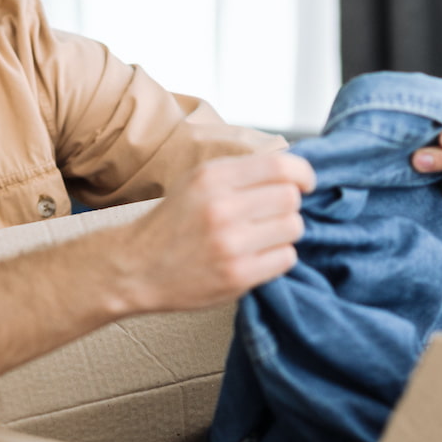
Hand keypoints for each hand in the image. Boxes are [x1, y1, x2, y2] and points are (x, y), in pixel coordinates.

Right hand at [119, 152, 315, 312]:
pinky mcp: (237, 276)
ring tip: (261, 237)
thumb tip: (291, 170)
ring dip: (284, 232)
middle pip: (290, 198)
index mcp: (212, 177)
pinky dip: (278, 256)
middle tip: (270, 215)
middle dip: (287, 206)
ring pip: (293, 228)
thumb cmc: (172, 223)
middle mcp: (222, 207)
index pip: (280, 166)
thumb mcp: (197, 181)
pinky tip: (256, 256)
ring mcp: (230, 244)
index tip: (305, 183)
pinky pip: (286, 258)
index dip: (303, 173)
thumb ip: (239, 173)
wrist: (135, 268)